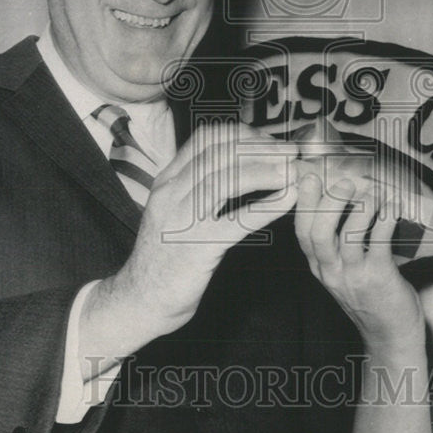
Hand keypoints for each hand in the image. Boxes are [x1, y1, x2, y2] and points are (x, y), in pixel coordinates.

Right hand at [84, 121, 298, 359]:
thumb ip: (198, 186)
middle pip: (220, 153)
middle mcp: (171, 193)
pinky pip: (238, 221)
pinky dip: (267, 207)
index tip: (269, 141)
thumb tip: (240, 165)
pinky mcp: (197, 248)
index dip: (243, 134)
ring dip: (266, 171)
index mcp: (167, 180)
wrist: (140, 299)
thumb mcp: (174, 210)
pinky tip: (288, 200)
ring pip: (227, 180)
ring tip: (292, 171)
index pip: (206, 138)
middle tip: (290, 151)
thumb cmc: (165, 256)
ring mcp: (182, 219)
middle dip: (261, 148)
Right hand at [294, 172, 422, 351]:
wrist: (392, 334)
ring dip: (363, 207)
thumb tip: (345, 201)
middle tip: (346, 183)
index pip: (303, 233)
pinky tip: (393, 206)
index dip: (305, 204)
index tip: (311, 177)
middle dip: (330, 202)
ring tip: (375, 192)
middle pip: (319, 233)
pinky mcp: (379, 278)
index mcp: (321, 267)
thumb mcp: (345, 272)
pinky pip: (380, 242)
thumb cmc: (372, 296)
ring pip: (349, 235)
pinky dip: (386, 218)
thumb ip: (339, 243)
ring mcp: (354, 276)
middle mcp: (332, 272)